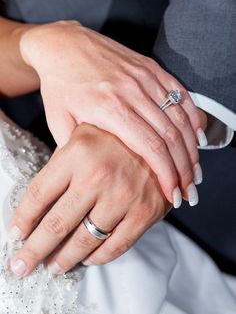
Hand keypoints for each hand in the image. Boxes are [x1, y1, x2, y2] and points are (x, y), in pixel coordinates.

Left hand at [9, 124, 170, 276]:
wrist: (161, 136)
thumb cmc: (116, 135)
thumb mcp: (83, 132)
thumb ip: (61, 162)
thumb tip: (37, 203)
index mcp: (77, 151)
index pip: (39, 194)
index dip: (23, 219)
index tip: (15, 235)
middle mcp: (98, 174)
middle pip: (56, 224)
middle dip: (34, 251)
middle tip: (22, 266)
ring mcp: (124, 194)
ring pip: (85, 241)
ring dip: (64, 259)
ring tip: (53, 265)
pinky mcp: (146, 210)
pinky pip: (116, 245)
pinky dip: (98, 258)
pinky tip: (87, 259)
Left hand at [19, 21, 206, 204]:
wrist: (62, 46)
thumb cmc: (60, 86)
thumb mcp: (59, 122)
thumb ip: (77, 151)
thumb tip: (93, 176)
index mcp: (110, 109)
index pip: (151, 147)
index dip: (167, 174)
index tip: (174, 194)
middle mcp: (133, 92)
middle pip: (171, 136)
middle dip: (184, 168)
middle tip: (189, 189)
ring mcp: (145, 77)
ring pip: (180, 117)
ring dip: (192, 148)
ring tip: (195, 170)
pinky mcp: (150, 68)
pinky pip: (180, 94)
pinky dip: (193, 116)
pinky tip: (198, 135)